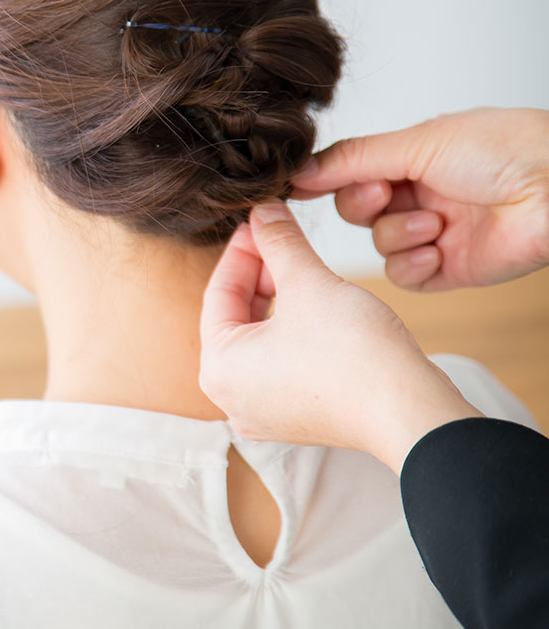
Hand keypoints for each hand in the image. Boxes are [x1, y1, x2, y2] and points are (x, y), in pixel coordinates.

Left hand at [200, 201, 480, 472]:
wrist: (411, 411)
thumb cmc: (354, 354)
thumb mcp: (309, 282)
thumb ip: (279, 243)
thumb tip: (263, 212)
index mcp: (218, 368)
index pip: (217, 293)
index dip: (241, 250)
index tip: (259, 221)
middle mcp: (231, 397)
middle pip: (236, 317)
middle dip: (260, 275)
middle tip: (280, 238)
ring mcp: (264, 412)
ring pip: (260, 339)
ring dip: (279, 300)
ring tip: (301, 267)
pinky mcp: (298, 417)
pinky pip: (282, 362)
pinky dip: (293, 331)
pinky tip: (317, 305)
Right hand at [291, 107, 548, 291]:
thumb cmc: (503, 150)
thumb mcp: (416, 142)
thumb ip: (351, 159)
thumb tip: (297, 171)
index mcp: (413, 159)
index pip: (350, 173)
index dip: (331, 180)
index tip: (300, 187)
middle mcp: (422, 196)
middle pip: (357, 211)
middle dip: (365, 204)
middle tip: (386, 195)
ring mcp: (436, 234)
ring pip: (379, 244)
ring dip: (399, 233)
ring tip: (435, 222)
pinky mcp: (451, 269)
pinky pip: (405, 276)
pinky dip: (413, 264)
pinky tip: (437, 250)